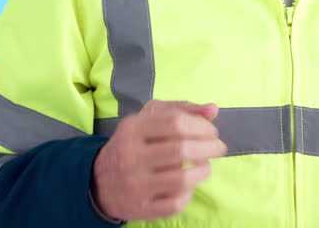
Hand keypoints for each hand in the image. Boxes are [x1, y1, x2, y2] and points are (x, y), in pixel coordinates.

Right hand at [92, 100, 227, 221]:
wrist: (99, 182)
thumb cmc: (134, 144)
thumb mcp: (150, 118)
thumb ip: (182, 109)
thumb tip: (213, 109)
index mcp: (132, 129)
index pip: (176, 123)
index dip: (202, 127)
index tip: (212, 131)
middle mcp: (130, 156)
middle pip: (182, 150)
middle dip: (210, 148)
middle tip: (219, 148)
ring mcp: (134, 185)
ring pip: (183, 179)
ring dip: (203, 170)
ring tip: (205, 165)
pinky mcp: (141, 208)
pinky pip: (176, 203)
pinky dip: (190, 194)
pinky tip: (189, 185)